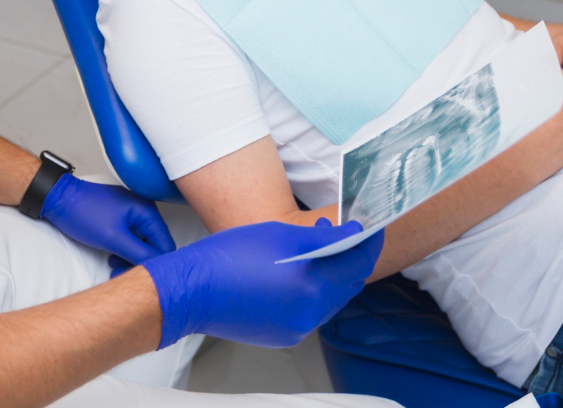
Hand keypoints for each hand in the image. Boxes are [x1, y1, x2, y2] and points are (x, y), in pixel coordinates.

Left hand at [40, 175, 175, 266]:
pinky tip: (112, 258)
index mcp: (147, 212)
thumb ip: (139, 253)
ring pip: (141, 245)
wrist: (58, 200)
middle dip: (139, 262)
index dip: (155, 264)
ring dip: (130, 259)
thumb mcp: (113, 238)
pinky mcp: (121, 221)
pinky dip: (123, 252)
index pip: (165, 245)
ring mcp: (132, 216)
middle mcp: (144, 212)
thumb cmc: (84, 213)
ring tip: (113, 266)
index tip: (139, 277)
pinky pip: (131, 241)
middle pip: (153, 246)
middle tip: (120, 274)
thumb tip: (158, 267)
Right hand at [141, 218, 383, 348]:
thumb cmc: (230, 257)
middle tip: (343, 232)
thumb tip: (351, 235)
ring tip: (316, 247)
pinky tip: (297, 271)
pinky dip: (313, 290)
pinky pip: (311, 311)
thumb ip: (323, 237)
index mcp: (312, 288)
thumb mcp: (281, 235)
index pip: (358, 264)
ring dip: (332, 274)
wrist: (192, 291)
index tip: (370, 228)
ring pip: (330, 299)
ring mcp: (297, 329)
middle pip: (348, 284)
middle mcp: (309, 315)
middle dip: (351, 258)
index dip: (368, 243)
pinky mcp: (283, 335)